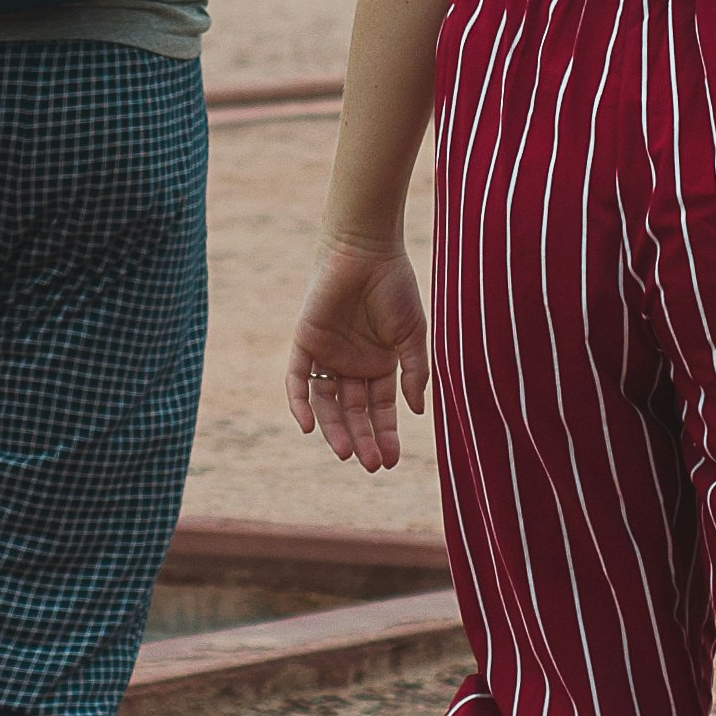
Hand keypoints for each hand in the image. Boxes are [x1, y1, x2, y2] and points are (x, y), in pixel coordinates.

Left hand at [285, 240, 430, 473]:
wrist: (367, 250)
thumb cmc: (395, 287)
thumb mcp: (412, 335)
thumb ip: (414, 372)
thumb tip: (418, 412)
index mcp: (380, 365)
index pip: (380, 410)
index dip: (385, 435)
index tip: (391, 461)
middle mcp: (352, 365)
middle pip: (353, 413)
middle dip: (362, 439)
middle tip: (370, 465)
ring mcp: (328, 356)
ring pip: (326, 404)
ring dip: (334, 429)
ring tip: (346, 452)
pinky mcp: (305, 343)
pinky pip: (297, 380)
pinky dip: (299, 404)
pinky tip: (307, 428)